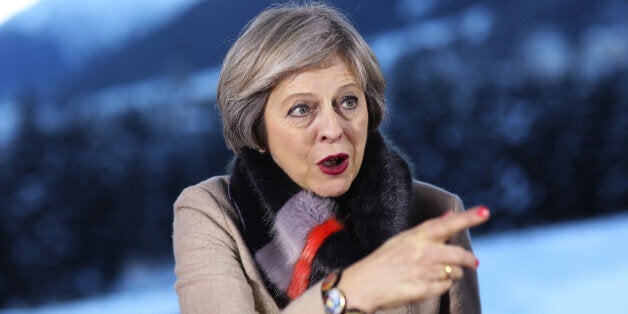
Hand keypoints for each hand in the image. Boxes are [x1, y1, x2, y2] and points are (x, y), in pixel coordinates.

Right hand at [337, 205, 488, 311]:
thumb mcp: (403, 239)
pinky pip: (445, 287)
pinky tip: (425, 283)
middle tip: (474, 262)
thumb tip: (449, 216)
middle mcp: (424, 252)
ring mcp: (425, 272)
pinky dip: (440, 285)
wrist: (364, 284)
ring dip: (451, 274)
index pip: (448, 224)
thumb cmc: (383, 260)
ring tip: (432, 273)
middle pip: (460, 254)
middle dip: (470, 259)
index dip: (468, 218)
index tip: (485, 211)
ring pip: (455, 273)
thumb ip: (428, 229)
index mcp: (417, 236)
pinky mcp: (425, 289)